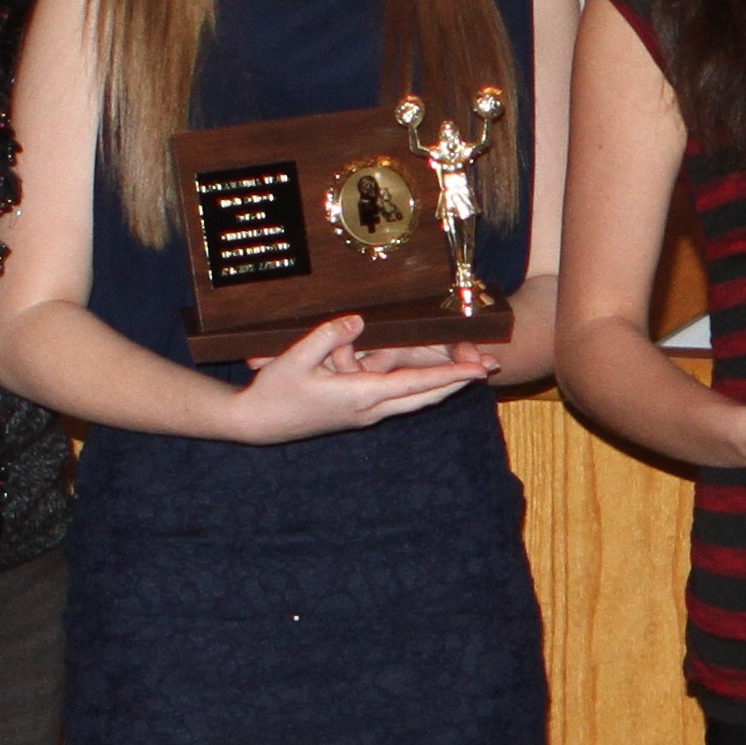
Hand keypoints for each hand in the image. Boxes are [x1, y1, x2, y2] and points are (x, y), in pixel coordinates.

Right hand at [219, 315, 492, 443]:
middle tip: (490, 369)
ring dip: (442, 386)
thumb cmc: (272, 392)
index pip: (415, 384)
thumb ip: (327, 336)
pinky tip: (431, 381)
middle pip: (425, 396)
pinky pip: (398, 399)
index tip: (479, 371)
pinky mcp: (357, 413)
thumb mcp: (294, 358)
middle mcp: (369, 409)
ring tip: (470, 372)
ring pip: (414, 401)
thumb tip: (359, 319)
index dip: (450, 376)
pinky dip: (420, 389)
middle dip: (458, 383)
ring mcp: (364, 414)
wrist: (254, 425)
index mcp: (360, 395)